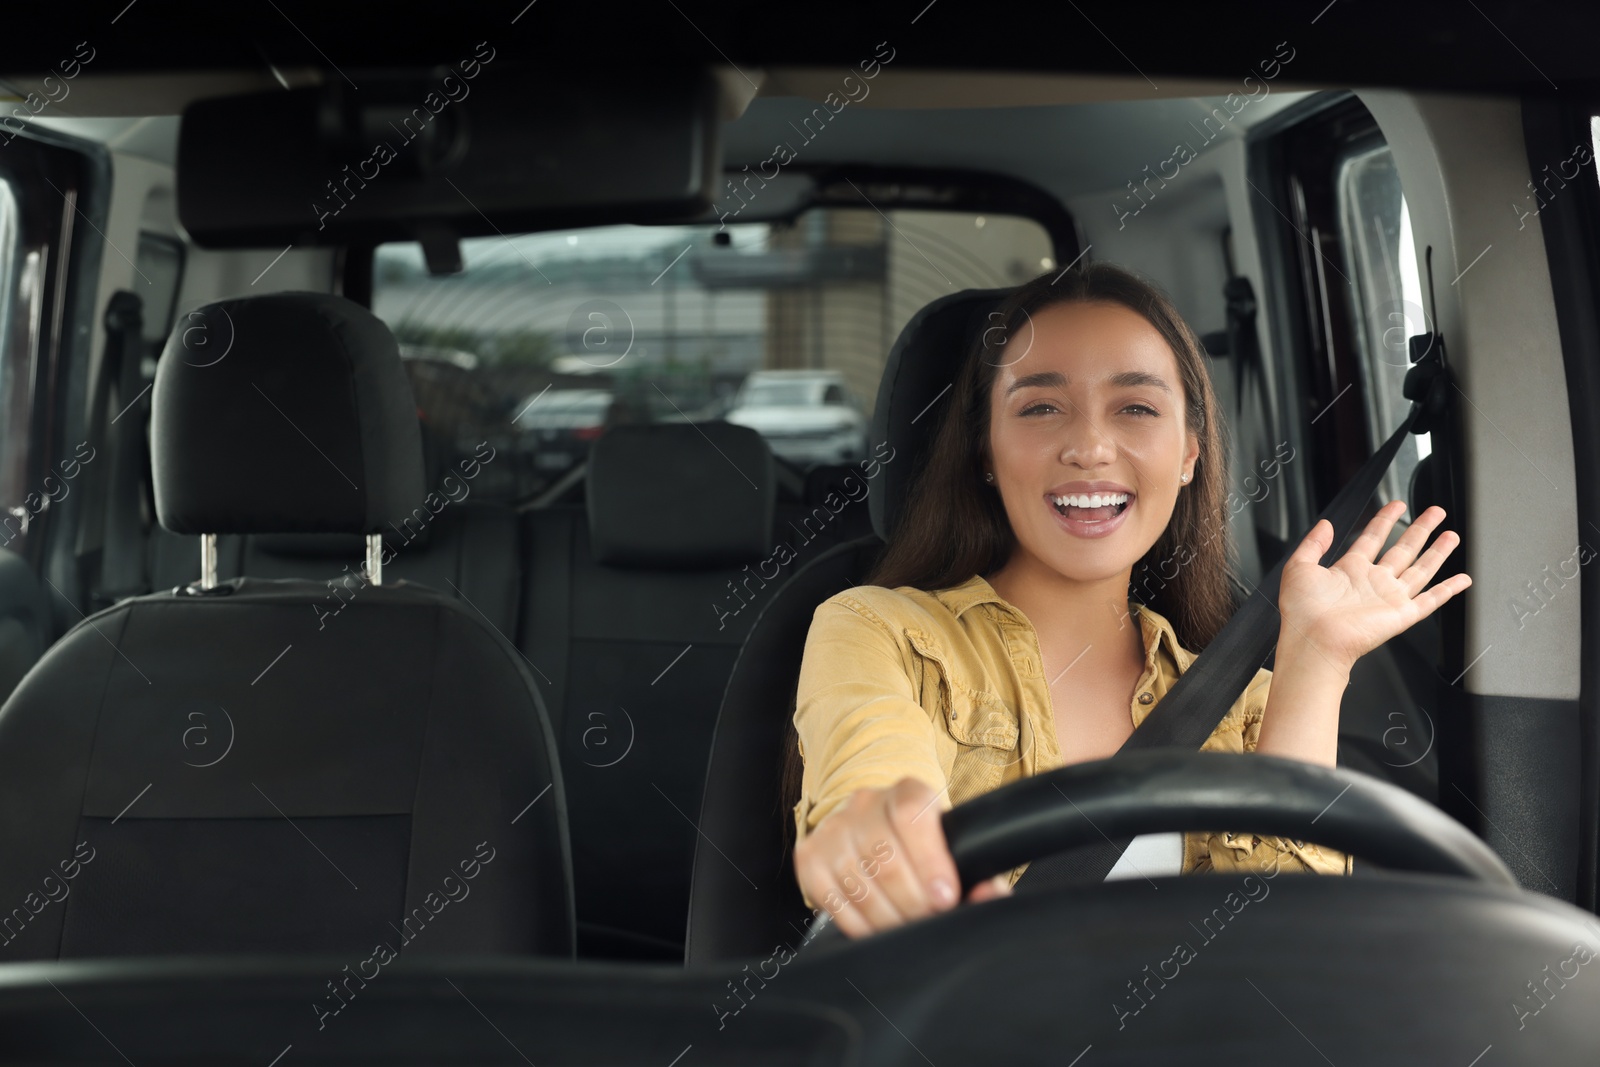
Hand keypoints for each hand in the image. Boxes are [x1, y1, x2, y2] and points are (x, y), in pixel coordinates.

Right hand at [792, 777, 1011, 938]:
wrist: (877, 827)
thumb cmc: (923, 844)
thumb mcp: (953, 847)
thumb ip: (979, 873)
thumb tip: (988, 896)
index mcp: (906, 792)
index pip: (911, 816)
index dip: (929, 860)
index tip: (945, 897)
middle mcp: (864, 804)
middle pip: (884, 857)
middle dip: (912, 901)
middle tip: (928, 920)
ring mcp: (833, 829)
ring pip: (858, 883)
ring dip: (887, 917)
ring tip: (906, 928)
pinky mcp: (809, 857)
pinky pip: (831, 899)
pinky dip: (858, 923)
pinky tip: (877, 928)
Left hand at [1277, 501, 1471, 671]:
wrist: (1313, 640)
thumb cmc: (1302, 611)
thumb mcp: (1299, 567)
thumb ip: (1313, 543)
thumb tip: (1325, 524)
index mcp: (1349, 570)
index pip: (1373, 538)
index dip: (1385, 519)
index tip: (1397, 505)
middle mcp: (1373, 582)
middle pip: (1403, 549)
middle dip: (1420, 529)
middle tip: (1436, 512)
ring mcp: (1390, 598)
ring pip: (1420, 569)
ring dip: (1437, 552)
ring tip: (1451, 535)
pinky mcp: (1402, 615)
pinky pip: (1431, 600)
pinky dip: (1448, 590)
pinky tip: (1462, 579)